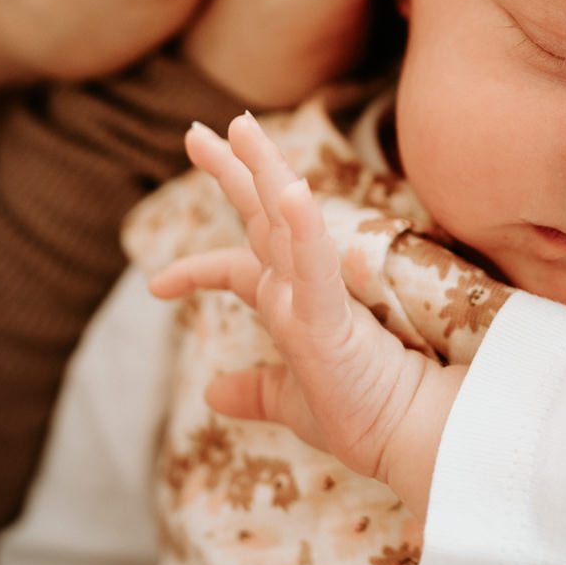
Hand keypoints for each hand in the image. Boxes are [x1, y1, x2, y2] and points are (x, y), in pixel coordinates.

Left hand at [150, 114, 462, 518]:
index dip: (197, 270)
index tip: (156, 286)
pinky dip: (301, 225)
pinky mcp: (332, 312)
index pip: (240, 270)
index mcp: (294, 307)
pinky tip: (287, 191)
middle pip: (261, 217)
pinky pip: (313, 261)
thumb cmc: (364, 418)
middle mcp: (304, 289)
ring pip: (285, 217)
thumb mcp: (294, 402)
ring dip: (261, 169)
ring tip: (236, 126)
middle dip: (231, 171)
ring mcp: (318, 294)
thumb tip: (213, 393)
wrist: (408, 439)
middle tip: (196, 132)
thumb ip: (257, 391)